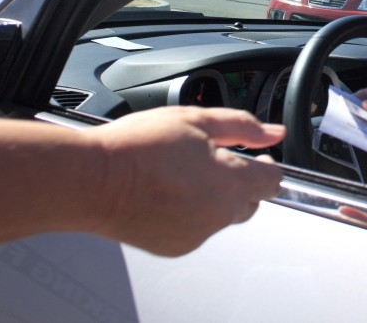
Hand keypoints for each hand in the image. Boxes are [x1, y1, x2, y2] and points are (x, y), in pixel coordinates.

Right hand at [87, 107, 284, 255]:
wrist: (92, 179)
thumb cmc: (138, 147)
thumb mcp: (197, 120)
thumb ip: (243, 127)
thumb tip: (274, 133)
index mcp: (230, 184)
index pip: (273, 181)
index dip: (268, 164)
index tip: (256, 155)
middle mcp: (218, 216)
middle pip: (249, 201)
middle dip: (240, 181)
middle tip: (212, 159)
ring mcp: (197, 235)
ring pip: (222, 216)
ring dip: (214, 197)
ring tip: (182, 172)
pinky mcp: (175, 246)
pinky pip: (197, 229)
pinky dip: (192, 213)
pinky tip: (169, 192)